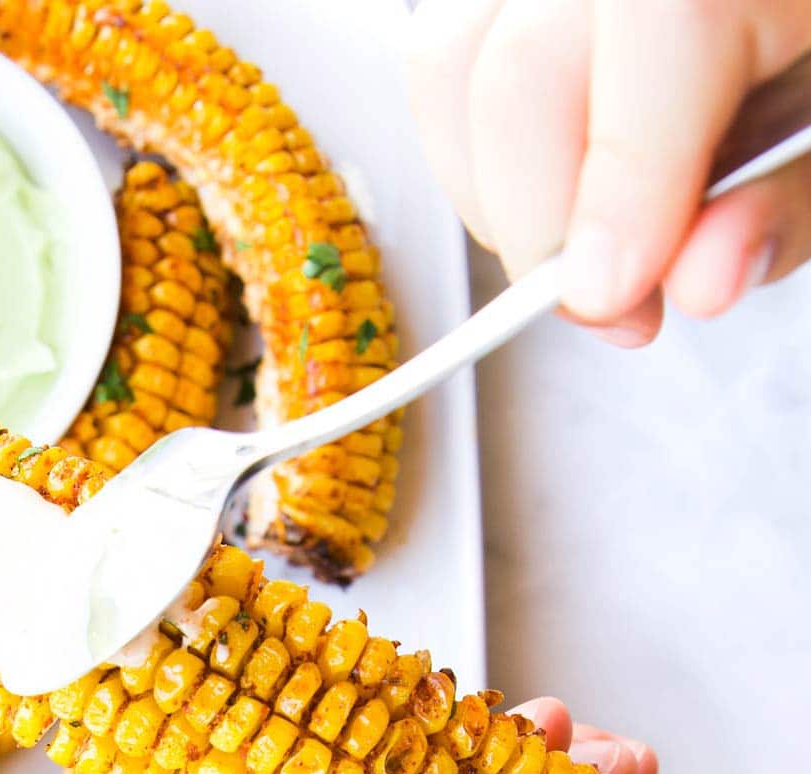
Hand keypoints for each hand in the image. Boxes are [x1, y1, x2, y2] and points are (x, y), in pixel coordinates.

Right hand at [406, 1, 810, 343]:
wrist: (766, 14)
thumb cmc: (798, 57)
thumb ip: (781, 201)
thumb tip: (699, 281)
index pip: (660, 25)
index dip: (622, 181)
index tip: (607, 299)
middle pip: (522, 64)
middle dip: (540, 221)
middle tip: (600, 304)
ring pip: (449, 66)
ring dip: (492, 196)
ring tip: (566, 247)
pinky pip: (438, 63)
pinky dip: (467, 153)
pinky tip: (533, 192)